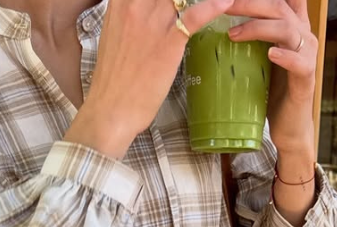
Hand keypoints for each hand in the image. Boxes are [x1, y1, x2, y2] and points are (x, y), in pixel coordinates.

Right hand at [68, 0, 235, 157]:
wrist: (111, 106)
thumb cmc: (115, 74)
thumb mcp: (117, 34)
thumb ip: (132, 15)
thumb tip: (148, 10)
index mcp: (120, 3)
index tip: (177, 1)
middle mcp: (134, 5)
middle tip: (189, 4)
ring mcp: (152, 22)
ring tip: (220, 2)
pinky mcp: (170, 41)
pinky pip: (195, 16)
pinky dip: (213, 7)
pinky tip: (226, 2)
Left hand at [225, 0, 316, 163]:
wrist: (288, 124)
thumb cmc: (272, 88)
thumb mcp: (259, 54)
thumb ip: (251, 32)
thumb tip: (217, 17)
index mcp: (293, 26)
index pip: (285, 0)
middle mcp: (304, 36)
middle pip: (279, 7)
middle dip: (248, 4)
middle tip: (222, 7)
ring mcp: (308, 57)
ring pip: (287, 30)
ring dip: (257, 28)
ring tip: (233, 35)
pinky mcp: (307, 78)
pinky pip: (300, 62)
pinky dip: (285, 56)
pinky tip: (270, 54)